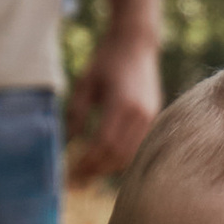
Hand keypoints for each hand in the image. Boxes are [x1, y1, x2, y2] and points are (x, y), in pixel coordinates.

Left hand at [65, 27, 162, 180]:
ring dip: (108, 168)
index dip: (86, 163)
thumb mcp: (85, 83)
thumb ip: (77, 113)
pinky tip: (104, 160)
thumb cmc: (106, 60)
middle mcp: (140, 114)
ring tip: (88, 173)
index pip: (103, 145)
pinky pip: (137, 147)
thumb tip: (69, 142)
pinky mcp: (153, 117)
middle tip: (76, 180)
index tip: (70, 172)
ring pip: (129, 155)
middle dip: (95, 171)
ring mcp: (150, 117)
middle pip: (117, 155)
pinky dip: (120, 158)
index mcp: (121, 104)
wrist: (135, 43)